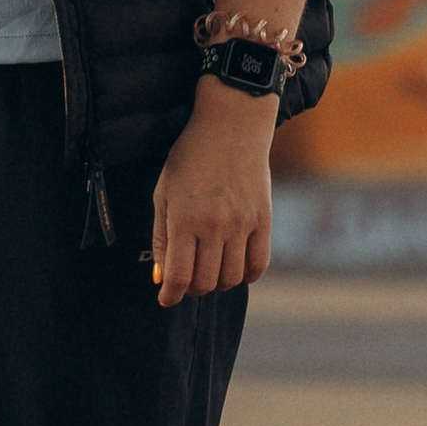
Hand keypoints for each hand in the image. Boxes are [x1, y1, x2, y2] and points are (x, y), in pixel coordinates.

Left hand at [149, 78, 276, 306]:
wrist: (231, 126)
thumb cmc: (190, 157)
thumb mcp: (164, 193)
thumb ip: (161, 238)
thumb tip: (162, 278)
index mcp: (184, 218)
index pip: (179, 275)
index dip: (171, 295)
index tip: (166, 299)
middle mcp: (215, 225)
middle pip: (206, 282)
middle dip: (192, 289)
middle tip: (187, 279)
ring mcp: (243, 224)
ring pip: (232, 278)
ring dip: (217, 283)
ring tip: (208, 270)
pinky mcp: (265, 221)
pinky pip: (259, 265)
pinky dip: (246, 275)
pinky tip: (234, 265)